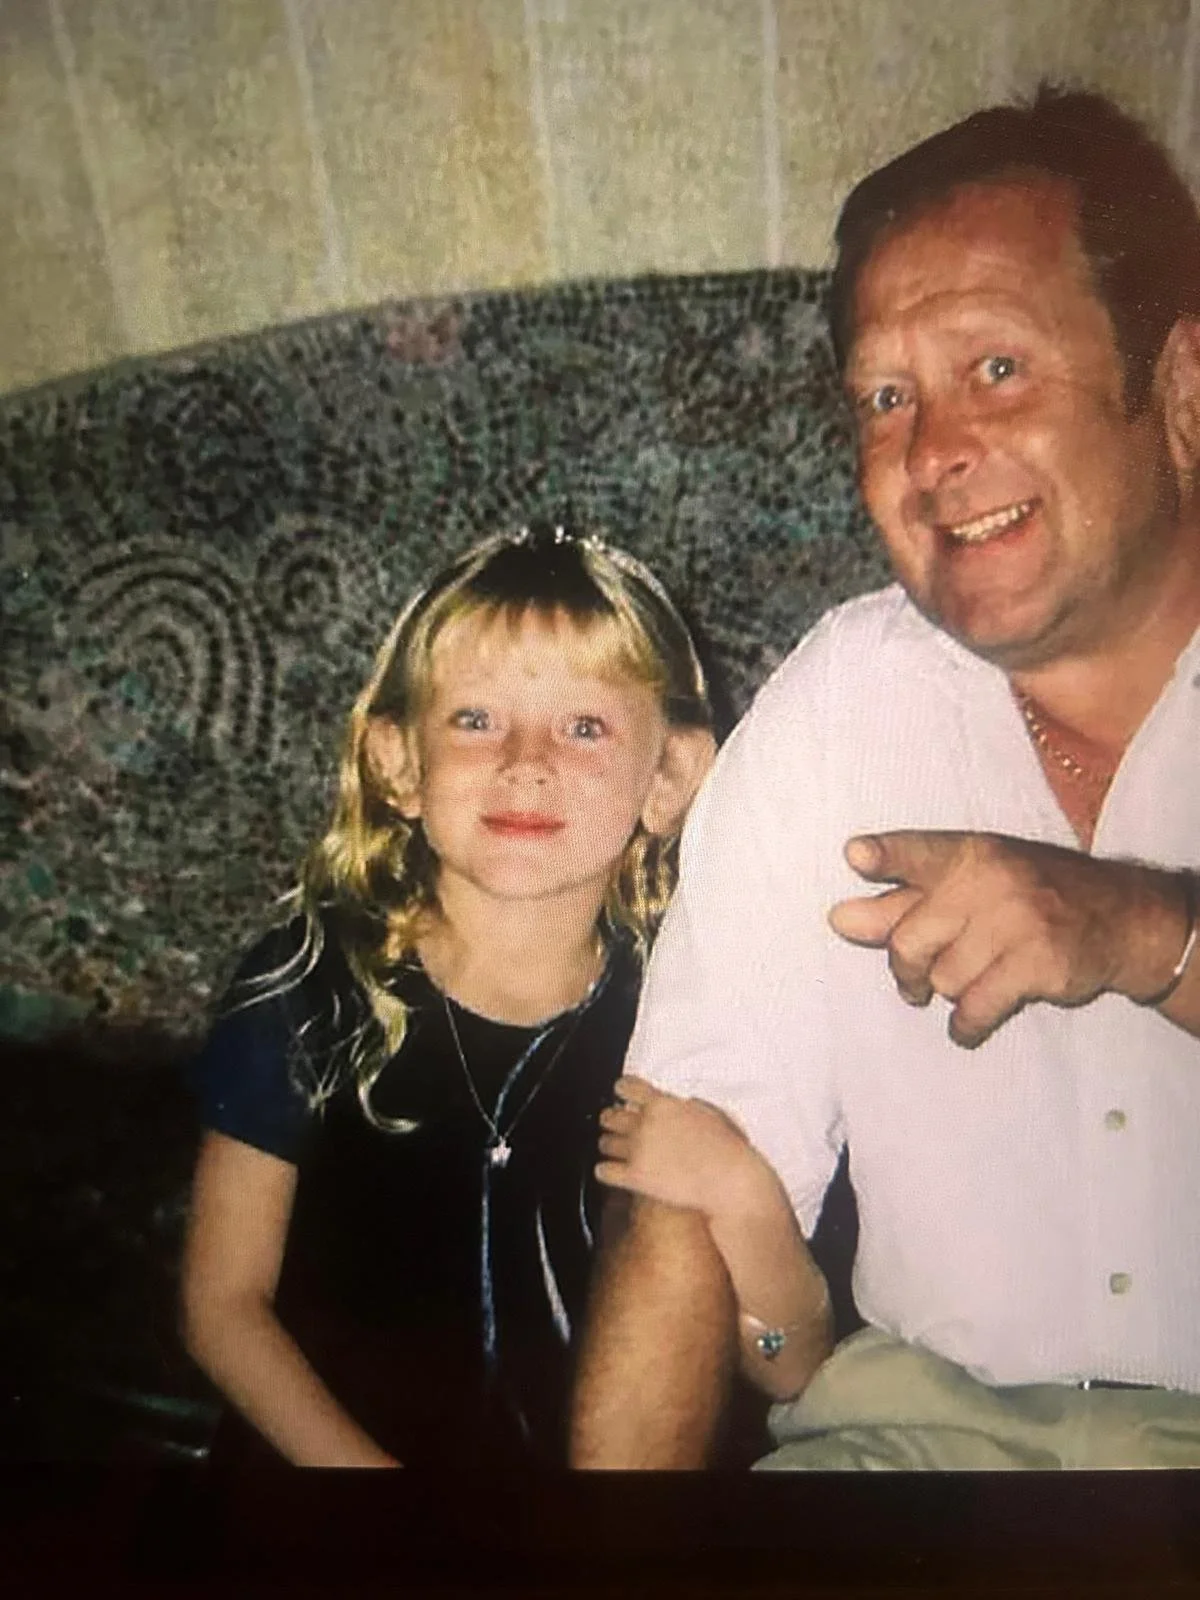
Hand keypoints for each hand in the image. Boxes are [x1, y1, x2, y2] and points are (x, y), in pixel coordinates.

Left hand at [596, 1077, 765, 1217]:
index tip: (621, 1093)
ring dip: (609, 1145)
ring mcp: (638, 1150)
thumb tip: (680, 1105)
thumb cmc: (727, 1148)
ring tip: (614, 1148)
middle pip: (611, 1115)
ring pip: (605, 1142)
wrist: (728, 1180)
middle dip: (611, 1119)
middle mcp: (646, 1123)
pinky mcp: (635, 1176)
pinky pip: (604, 1171)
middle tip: (614, 1123)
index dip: (622, 1090)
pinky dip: (605, 1171)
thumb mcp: (709, 1113)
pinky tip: (610, 1171)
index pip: (627, 1087)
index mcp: (663, 1104)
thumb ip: (686, 1106)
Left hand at [828, 830, 1188, 1047]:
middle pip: (909, 941)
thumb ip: (902, 902)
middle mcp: (990, 882)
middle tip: (914, 981)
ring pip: (942, 980)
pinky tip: (971, 1021)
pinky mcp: (1038, 964)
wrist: (1118, 918)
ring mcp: (1017, 923)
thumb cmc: (1027, 897)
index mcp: (968, 854)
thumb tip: (840, 920)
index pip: (918, 852)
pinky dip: (967, 1024)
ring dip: (949, 992)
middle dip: (906, 971)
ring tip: (972, 981)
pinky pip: (975, 1008)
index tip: (856, 856)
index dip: (886, 856)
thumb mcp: (969, 886)